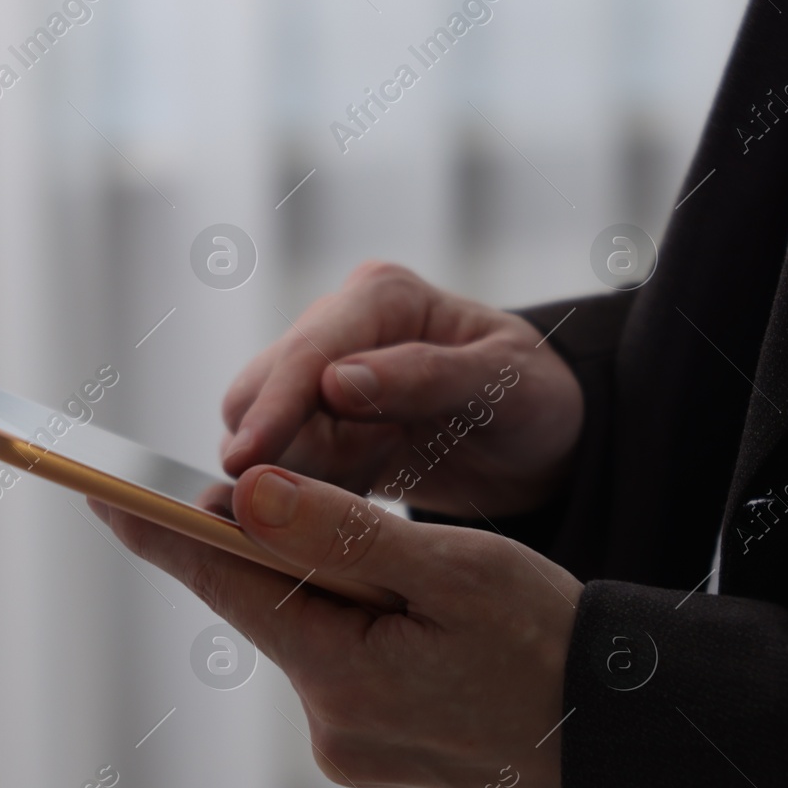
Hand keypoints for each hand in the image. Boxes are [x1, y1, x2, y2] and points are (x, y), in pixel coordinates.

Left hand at [88, 465, 582, 787]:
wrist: (618, 740)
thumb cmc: (553, 646)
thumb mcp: (459, 572)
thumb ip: (345, 534)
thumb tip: (246, 495)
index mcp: (344, 674)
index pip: (227, 582)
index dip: (162, 528)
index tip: (101, 487)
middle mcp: (330, 723)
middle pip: (268, 602)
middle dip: (272, 542)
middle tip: (266, 485)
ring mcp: (351, 745)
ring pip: (309, 630)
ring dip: (332, 583)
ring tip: (413, 569)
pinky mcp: (375, 750)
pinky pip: (341, 664)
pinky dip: (358, 622)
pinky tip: (416, 613)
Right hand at [220, 262, 582, 516]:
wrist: (541, 442)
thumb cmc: (535, 399)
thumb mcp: (505, 384)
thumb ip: (427, 377)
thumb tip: (335, 382)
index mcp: (381, 296)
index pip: (306, 353)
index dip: (273, 408)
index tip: (245, 462)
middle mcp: (338, 327)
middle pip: (258, 392)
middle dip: (287, 450)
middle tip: (372, 470)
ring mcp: (320, 378)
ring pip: (259, 436)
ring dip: (305, 474)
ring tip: (389, 465)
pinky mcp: (316, 428)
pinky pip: (281, 469)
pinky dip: (313, 491)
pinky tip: (372, 484)